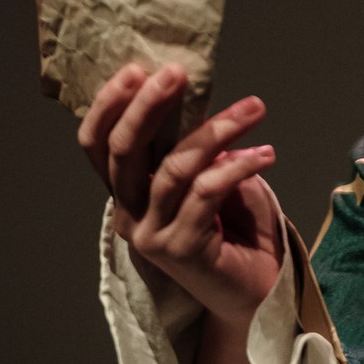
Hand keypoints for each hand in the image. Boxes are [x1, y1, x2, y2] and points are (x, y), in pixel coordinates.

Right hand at [78, 62, 282, 324]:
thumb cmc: (238, 232)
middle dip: (148, 105)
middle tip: (177, 73)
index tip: (136, 69)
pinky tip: (266, 154)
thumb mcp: (214, 179)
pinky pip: (206, 193)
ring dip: (217, 130)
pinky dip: (238, 166)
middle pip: (123, 151)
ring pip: (173, 169)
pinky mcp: (181, 250)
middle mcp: (130, 215)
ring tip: (254, 107)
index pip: (98, 146)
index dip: (108, 106)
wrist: (258, 295)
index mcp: (129, 195)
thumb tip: (201, 103)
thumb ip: (199, 148)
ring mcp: (152, 235)